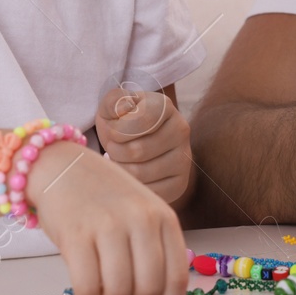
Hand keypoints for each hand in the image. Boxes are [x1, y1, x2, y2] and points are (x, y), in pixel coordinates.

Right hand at [27, 140, 188, 294]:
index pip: (177, 277)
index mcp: (163, 217)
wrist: (64, 168)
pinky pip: (87, 288)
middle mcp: (140, 219)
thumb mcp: (143, 213)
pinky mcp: (76, 235)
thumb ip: (155, 249)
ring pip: (119, 292)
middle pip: (149, 288)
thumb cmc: (106, 198)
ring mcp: (108, 226)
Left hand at [96, 87, 193, 206]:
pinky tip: (130, 177)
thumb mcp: (112, 109)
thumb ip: (113, 101)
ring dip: (120, 170)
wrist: (138, 145)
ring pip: (140, 174)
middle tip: (114, 150)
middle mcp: (181, 130)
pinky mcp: (179, 184)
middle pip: (137, 151)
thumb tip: (126, 108)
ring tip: (121, 161)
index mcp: (165, 107)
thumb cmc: (121, 124)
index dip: (117, 130)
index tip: (112, 132)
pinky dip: (131, 187)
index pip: (140, 120)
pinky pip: (147, 193)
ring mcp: (183, 159)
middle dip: (115, 152)